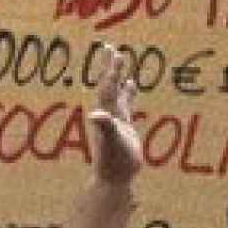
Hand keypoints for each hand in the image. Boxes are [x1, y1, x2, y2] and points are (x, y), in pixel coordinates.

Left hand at [88, 45, 142, 185]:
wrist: (113, 178)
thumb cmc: (113, 162)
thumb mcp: (112, 142)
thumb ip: (105, 127)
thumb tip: (95, 114)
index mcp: (106, 114)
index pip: (108, 87)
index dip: (110, 70)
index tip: (112, 51)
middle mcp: (109, 115)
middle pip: (110, 86)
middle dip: (112, 68)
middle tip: (111, 48)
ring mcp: (116, 121)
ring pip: (118, 94)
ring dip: (119, 78)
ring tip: (121, 61)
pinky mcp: (124, 129)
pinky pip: (126, 105)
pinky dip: (128, 94)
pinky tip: (131, 87)